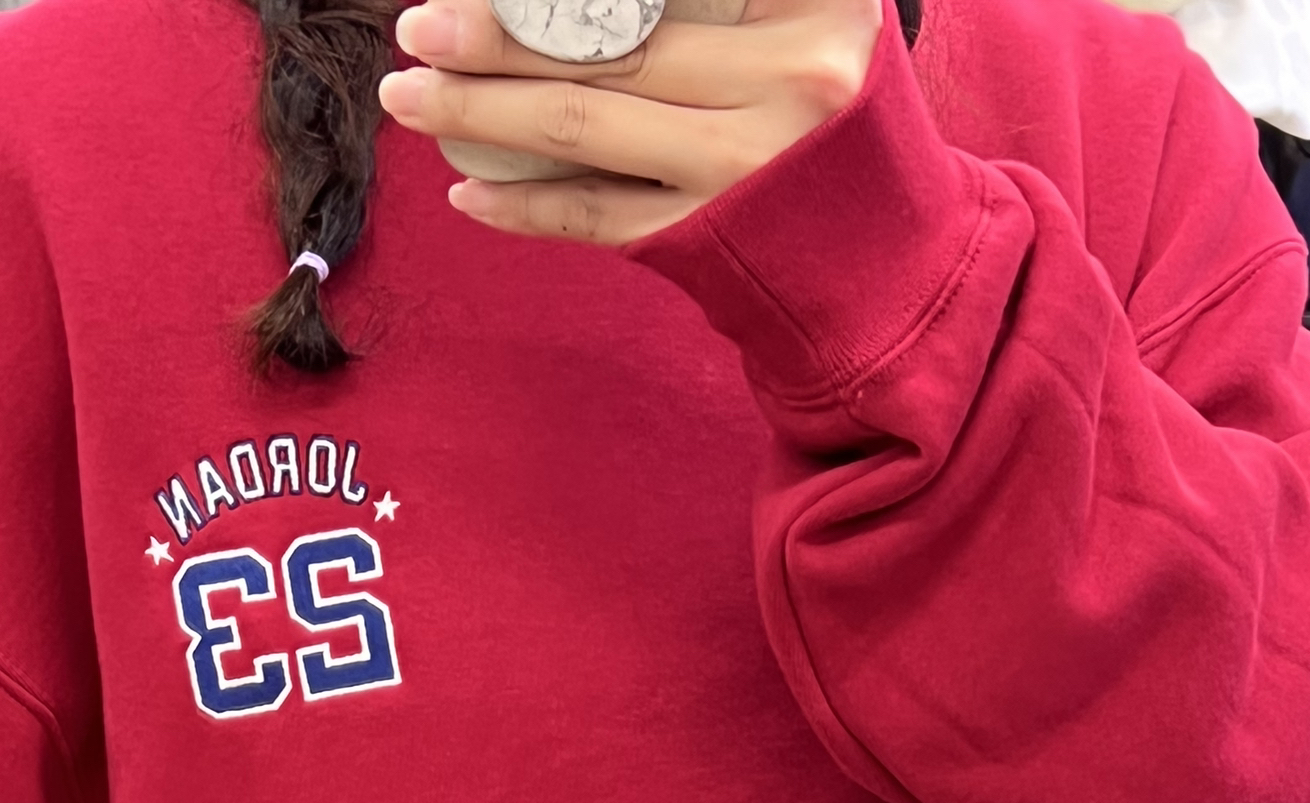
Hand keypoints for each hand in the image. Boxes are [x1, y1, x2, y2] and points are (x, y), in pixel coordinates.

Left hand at [380, 0, 881, 245]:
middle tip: (418, 23)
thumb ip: (727, 1)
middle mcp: (792, 71)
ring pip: (583, 120)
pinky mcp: (711, 241)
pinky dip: (523, 204)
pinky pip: (593, 215)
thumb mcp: (822, 29)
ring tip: (410, 94)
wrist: (898, 269)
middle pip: (609, 34)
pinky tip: (467, 189)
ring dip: (478, 107)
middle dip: (495, 30)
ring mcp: (746, 164)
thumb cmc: (842, 130)